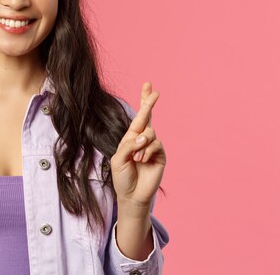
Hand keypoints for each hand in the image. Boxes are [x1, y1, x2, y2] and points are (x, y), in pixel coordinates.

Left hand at [110, 82, 166, 207]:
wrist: (132, 195)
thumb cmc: (122, 177)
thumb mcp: (118, 158)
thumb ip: (129, 144)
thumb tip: (144, 136)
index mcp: (131, 137)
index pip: (138, 117)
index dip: (144, 101)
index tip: (148, 85)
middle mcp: (142, 139)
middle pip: (148, 117)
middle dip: (149, 103)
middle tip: (155, 91)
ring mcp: (152, 146)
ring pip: (150, 133)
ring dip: (141, 145)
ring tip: (136, 158)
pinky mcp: (161, 154)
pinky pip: (155, 144)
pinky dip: (146, 151)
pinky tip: (142, 160)